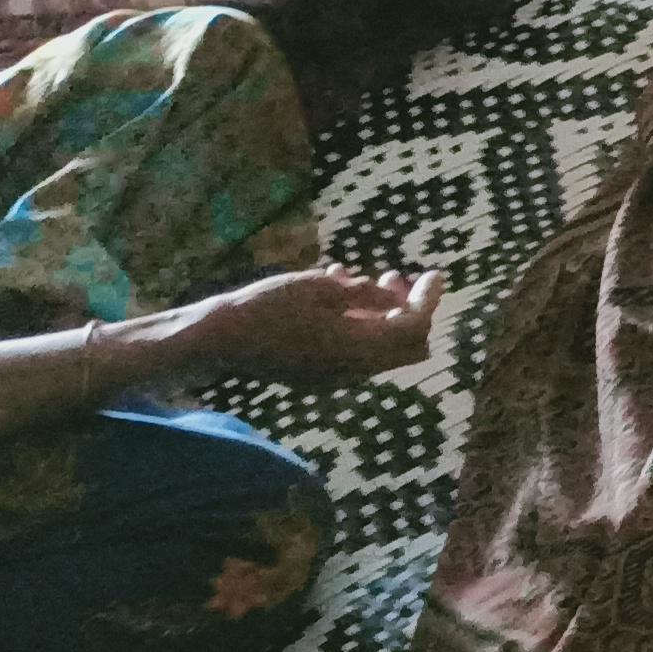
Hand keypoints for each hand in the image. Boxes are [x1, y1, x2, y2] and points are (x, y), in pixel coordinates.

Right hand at [176, 268, 444, 386]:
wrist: (217, 339)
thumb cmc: (266, 306)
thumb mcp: (319, 288)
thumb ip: (364, 294)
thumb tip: (396, 297)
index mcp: (358, 349)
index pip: (414, 329)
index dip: (428, 300)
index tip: (435, 274)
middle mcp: (352, 370)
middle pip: (405, 347)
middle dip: (410, 310)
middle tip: (399, 276)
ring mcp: (334, 377)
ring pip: (379, 348)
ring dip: (383, 315)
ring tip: (372, 278)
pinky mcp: (316, 376)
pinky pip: (352, 352)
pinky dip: (359, 325)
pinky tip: (341, 295)